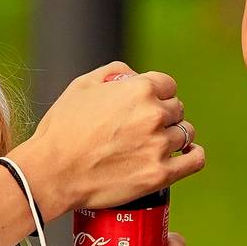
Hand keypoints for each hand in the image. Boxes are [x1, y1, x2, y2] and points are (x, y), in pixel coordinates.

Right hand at [9, 62, 206, 211]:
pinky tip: (187, 153)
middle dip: (164, 114)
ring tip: (159, 142)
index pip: (168, 85)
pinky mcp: (159, 175)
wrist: (52, 172)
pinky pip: (194, 160)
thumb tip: (133, 75)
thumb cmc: (62, 129)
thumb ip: (114, 71)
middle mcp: (154, 115)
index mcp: (139, 90)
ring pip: (185, 132)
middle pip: (176, 109)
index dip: (157, 93)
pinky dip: (193, 155)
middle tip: (146, 126)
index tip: (150, 103)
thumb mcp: (82, 85)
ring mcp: (158, 146)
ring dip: (174, 135)